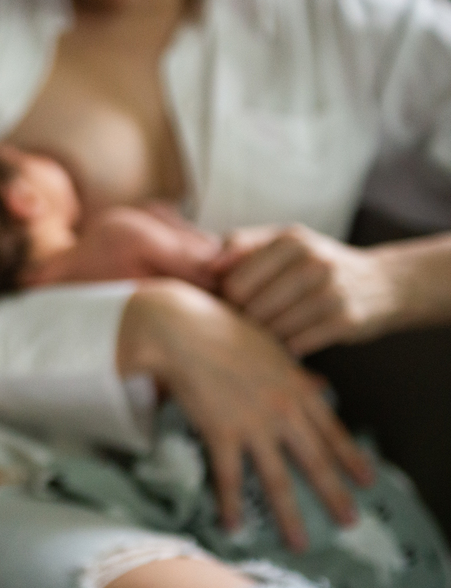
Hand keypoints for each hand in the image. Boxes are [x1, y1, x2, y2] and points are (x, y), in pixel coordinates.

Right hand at [120, 280, 373, 551]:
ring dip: (290, 515)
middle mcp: (282, 410)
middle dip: (334, 495)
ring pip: (278, 479)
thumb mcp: (269, 346)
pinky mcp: (220, 432)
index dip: (351, 458)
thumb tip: (320, 385)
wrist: (182, 329)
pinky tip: (234, 527)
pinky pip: (229, 477)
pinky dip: (232, 504)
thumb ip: (294, 371)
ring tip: (299, 542)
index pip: (332, 430)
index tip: (367, 481)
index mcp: (296, 386)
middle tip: (349, 522)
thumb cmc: (222, 328)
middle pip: (315, 462)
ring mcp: (253, 424)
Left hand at [216, 224, 397, 355]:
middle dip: (244, 320)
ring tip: (270, 331)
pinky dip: (288, 348)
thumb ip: (241, 245)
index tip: (232, 304)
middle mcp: (313, 262)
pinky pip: (296, 345)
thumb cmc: (314, 264)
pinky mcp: (346, 321)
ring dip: (265, 337)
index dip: (226, 300)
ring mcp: (332, 291)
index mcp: (290, 240)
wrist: (381, 283)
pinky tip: (291, 341)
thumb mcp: (283, 243)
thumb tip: (207, 267)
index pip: (234, 283)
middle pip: (250, 308)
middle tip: (249, 323)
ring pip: (272, 329)